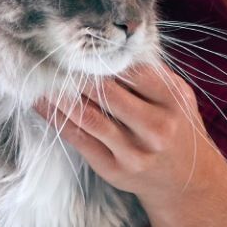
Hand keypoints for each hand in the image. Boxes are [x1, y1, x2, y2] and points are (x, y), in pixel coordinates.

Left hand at [36, 62, 226, 205]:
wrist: (186, 181)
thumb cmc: (176, 128)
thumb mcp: (178, 97)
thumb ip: (151, 74)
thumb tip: (108, 47)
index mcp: (173, 101)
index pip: (132, 70)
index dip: (102, 56)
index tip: (79, 46)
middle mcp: (157, 127)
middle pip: (107, 92)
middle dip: (76, 73)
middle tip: (53, 57)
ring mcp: (135, 151)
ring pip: (88, 116)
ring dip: (59, 95)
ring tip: (40, 78)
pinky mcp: (114, 169)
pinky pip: (78, 139)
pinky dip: (56, 119)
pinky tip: (41, 104)